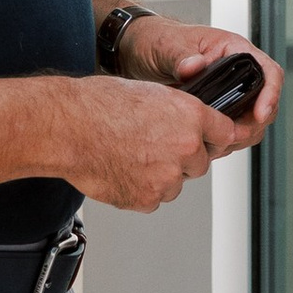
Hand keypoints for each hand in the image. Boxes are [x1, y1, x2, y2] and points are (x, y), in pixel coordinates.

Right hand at [53, 75, 234, 210]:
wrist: (67, 128)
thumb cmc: (97, 106)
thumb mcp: (149, 93)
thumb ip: (177, 112)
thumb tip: (189, 125)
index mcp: (190, 116)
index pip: (225, 133)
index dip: (214, 136)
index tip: (211, 140)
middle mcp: (185, 147)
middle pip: (200, 162)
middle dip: (183, 158)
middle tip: (152, 146)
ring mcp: (167, 177)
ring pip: (175, 183)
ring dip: (161, 175)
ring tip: (130, 156)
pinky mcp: (147, 199)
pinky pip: (152, 199)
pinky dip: (140, 190)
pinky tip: (121, 170)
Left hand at [123, 15, 281, 151]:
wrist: (139, 50)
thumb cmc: (156, 39)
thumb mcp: (167, 45)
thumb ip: (181, 56)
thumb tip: (195, 66)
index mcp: (233, 49)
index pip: (268, 71)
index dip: (270, 94)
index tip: (260, 113)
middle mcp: (237, 69)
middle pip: (265, 101)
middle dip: (254, 123)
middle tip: (234, 137)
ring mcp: (229, 88)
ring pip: (252, 118)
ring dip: (242, 134)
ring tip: (220, 144)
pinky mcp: (218, 104)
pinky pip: (233, 124)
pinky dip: (227, 137)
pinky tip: (211, 144)